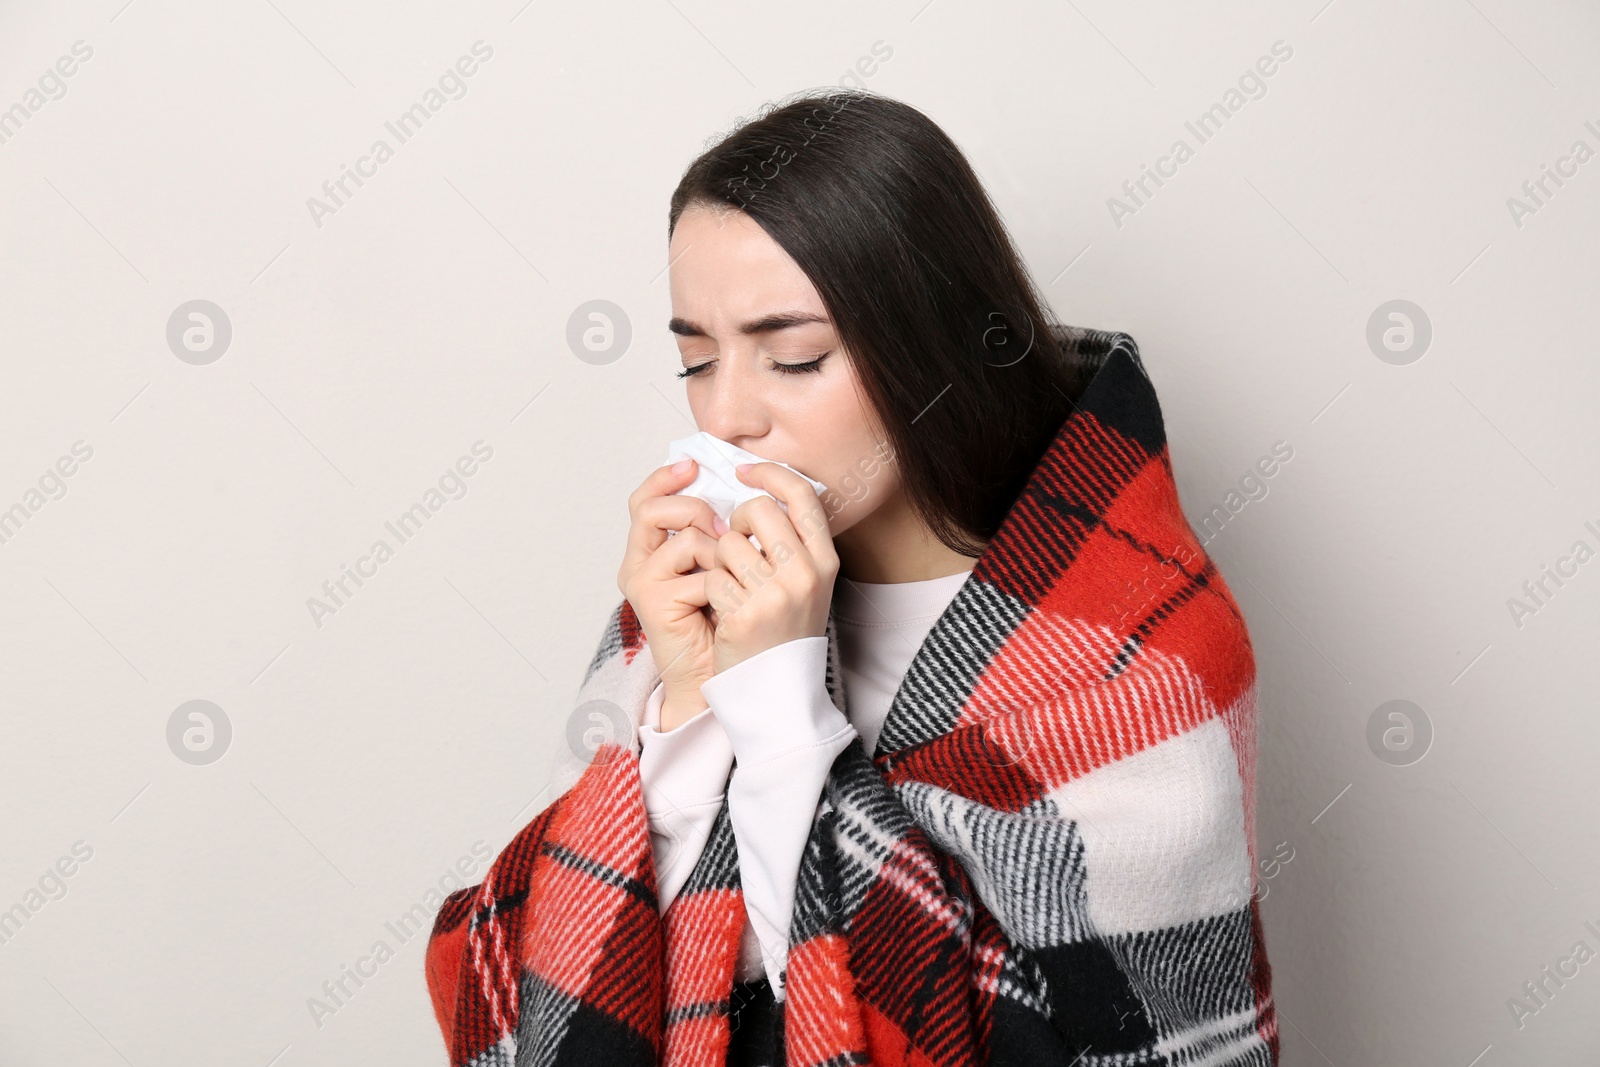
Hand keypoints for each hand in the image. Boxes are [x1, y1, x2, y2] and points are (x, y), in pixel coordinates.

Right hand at [617, 458, 727, 717]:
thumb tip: (742, 481)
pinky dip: (723, 586)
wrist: (723, 671)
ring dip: (720, 553)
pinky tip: (726, 606)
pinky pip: (699, 573)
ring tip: (731, 579)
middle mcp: (639, 562)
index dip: (665, 477)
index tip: (693, 464)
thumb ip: (721, 528)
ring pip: (685, 538)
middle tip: (725, 530)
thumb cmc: (730, 617)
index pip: (646, 498)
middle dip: (695, 510)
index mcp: (654, 548)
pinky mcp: (652, 602)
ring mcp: (642, 582)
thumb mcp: (727, 563)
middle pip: (650, 508)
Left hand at [705, 462, 839, 674]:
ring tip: (730, 584)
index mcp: (824, 561)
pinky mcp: (745, 616)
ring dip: (719, 559)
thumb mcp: (806, 582)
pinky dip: (710, 589)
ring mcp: (776, 596)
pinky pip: (712, 577)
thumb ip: (792, 541)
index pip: (801, 494)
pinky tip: (722, 608)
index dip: (769, 474)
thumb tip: (760, 491)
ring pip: (727, 542)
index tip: (744, 471)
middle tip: (733, 544)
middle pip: (756, 510)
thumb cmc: (785, 630)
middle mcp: (806, 574)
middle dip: (735, 521)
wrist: (778, 689)